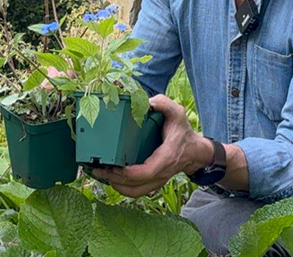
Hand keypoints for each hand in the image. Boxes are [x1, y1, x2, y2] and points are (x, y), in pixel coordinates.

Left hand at [90, 95, 209, 197]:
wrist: (195, 151)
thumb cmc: (183, 132)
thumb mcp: (178, 113)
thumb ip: (164, 104)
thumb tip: (148, 101)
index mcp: (166, 157)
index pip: (147, 172)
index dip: (129, 173)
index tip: (113, 166)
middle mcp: (161, 173)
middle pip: (135, 186)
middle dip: (114, 179)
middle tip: (97, 169)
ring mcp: (157, 180)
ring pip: (134, 192)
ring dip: (116, 185)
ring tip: (100, 174)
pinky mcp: (152, 182)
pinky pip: (136, 191)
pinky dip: (121, 188)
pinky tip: (110, 178)